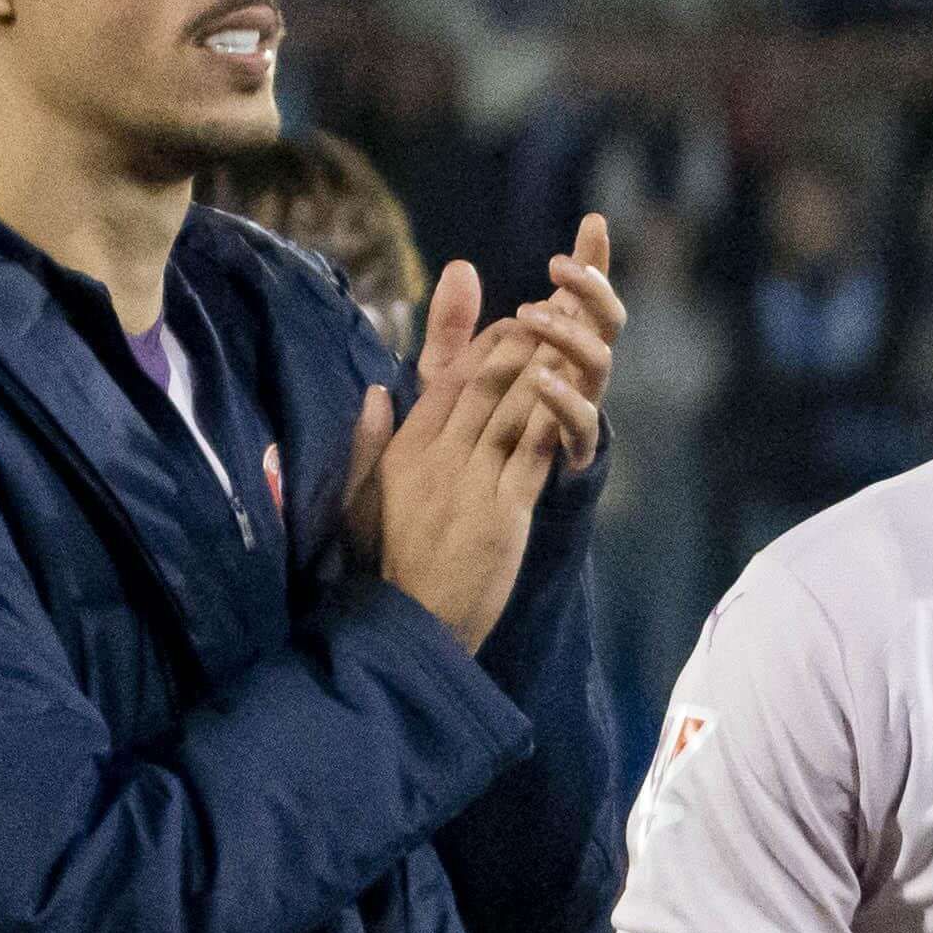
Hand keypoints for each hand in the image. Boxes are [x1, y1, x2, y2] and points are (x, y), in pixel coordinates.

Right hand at [341, 239, 590, 648]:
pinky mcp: (503, 513)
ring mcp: (472, 482)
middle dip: (520, 342)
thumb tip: (376, 392)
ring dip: (544, 368)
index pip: (446, 382)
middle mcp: (438, 456)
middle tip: (551, 309)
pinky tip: (573, 391)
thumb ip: (369, 441)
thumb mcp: (360, 495)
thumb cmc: (384, 562)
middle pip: (483, 384)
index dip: (482, 345)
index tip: (510, 320)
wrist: (409, 622)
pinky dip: (552, 419)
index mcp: (405, 449)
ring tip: (571, 334)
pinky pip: (532, 455)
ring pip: (512, 410)